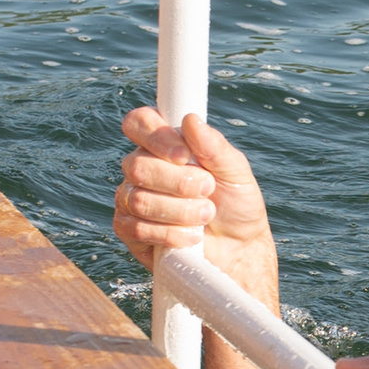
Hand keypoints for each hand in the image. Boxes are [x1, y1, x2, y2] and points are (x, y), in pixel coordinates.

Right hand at [114, 108, 275, 280]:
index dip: (157, 137)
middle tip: (208, 190)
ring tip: (206, 214)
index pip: (139, 123)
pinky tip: (191, 236)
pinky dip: (169, 234)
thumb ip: (214, 146)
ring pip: (138, 199)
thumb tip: (190, 119)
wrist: (239, 249)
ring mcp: (131, 198)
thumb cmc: (236, 205)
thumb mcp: (236, 171)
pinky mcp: (129, 231)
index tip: (184, 155)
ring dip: (180, 211)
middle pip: (136, 165)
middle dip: (179, 183)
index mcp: (165, 143)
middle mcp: (143, 168)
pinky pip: (135, 228)